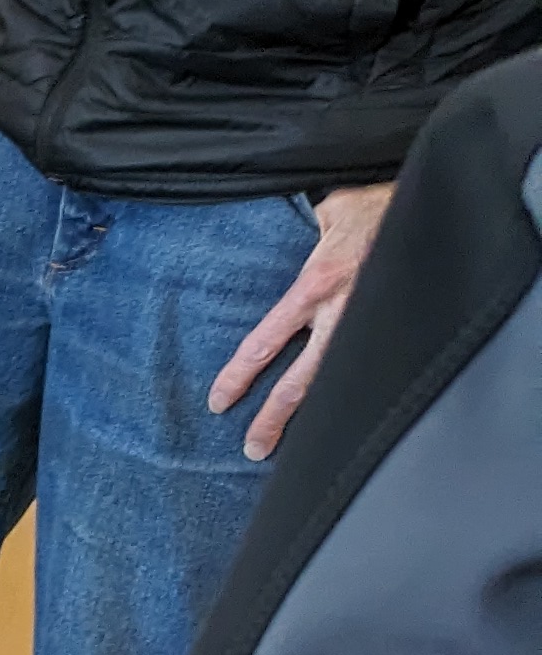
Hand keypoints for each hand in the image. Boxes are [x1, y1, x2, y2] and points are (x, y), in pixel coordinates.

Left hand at [210, 182, 394, 463]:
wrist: (433, 205)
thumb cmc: (377, 206)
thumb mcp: (331, 212)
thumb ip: (305, 237)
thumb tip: (292, 244)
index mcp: (316, 284)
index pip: (266, 340)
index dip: (240, 375)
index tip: (220, 402)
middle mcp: (342, 312)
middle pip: (300, 381)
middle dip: (273, 418)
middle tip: (253, 449)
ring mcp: (369, 325)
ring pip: (334, 384)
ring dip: (312, 419)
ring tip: (293, 449)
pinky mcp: (394, 327)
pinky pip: (365, 369)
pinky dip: (348, 396)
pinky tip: (338, 421)